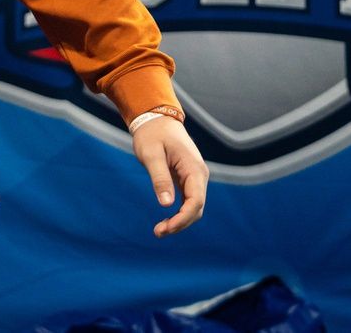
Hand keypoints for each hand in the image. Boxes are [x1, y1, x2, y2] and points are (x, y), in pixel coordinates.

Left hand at [131, 116, 208, 237]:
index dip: (183, 218)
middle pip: (197, 208)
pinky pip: (189, 201)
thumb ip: (160, 178)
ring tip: (159, 230)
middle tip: (158, 232)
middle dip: (181, 223)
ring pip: (194, 207)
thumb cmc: (152, 134)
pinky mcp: (188, 179)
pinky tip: (166, 221)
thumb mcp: (151, 155)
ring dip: (180, 221)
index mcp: (193, 168)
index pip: (196, 201)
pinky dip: (180, 213)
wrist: (156, 119)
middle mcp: (199, 174)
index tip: (166, 228)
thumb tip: (166, 205)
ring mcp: (195, 177)